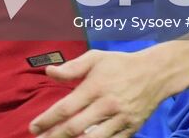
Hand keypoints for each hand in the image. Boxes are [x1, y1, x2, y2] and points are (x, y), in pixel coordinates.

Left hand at [29, 49, 175, 137]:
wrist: (155, 74)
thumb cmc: (120, 64)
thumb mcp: (95, 58)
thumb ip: (72, 67)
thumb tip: (49, 72)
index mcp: (96, 86)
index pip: (66, 107)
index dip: (47, 120)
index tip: (33, 127)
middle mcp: (107, 105)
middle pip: (75, 127)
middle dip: (54, 136)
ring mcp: (120, 119)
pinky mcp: (131, 129)